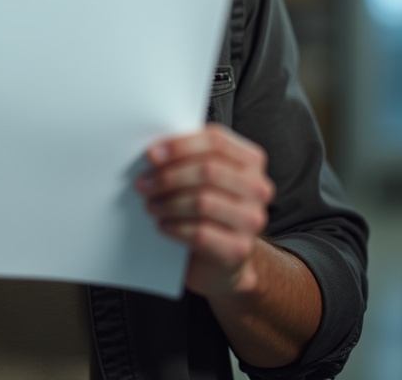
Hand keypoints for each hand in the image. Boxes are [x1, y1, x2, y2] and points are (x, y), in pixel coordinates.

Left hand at [136, 124, 274, 298]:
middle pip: (209, 171)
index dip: (181, 145)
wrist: (218, 260)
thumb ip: (189, 157)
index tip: (152, 153)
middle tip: (144, 183)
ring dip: (169, 203)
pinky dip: (176, 227)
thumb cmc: (207, 209)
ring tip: (151, 205)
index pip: (217, 140)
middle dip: (170, 176)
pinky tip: (163, 225)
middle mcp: (257, 188)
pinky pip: (201, 233)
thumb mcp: (202, 177)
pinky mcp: (239, 249)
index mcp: (250, 161)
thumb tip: (156, 151)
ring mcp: (251, 220)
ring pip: (203, 202)